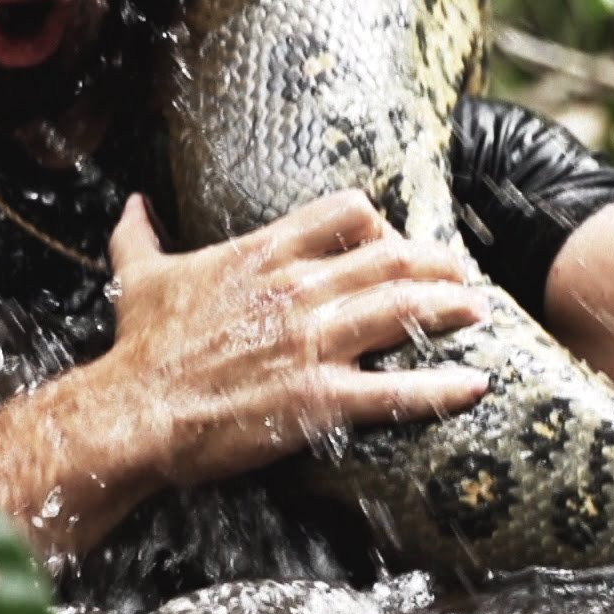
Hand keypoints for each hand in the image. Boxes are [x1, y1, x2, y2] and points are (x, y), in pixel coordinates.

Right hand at [103, 189, 489, 485]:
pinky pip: (396, 390)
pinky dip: (443, 388)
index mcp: (265, 253)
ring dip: (452, 308)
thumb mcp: (141, 276)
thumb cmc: (140, 347)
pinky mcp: (319, 397)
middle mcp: (299, 288)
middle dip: (439, 263)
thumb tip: (135, 203)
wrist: (133, 410)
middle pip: (393, 258)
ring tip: (480, 311)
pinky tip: (475, 386)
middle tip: (464, 274)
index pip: (348, 213)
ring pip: (404, 309)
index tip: (397, 242)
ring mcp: (313, 342)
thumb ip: (140, 234)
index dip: (384, 224)